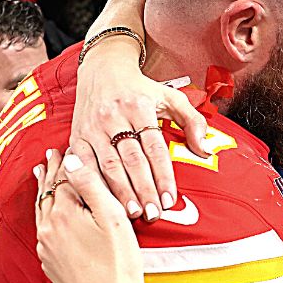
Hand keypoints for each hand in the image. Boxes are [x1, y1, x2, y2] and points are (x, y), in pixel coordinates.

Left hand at [34, 150, 149, 282]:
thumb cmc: (119, 264)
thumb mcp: (113, 217)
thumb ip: (91, 185)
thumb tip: (71, 159)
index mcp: (62, 213)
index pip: (64, 178)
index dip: (67, 160)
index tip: (66, 145)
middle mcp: (48, 229)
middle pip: (48, 193)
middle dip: (51, 172)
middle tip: (51, 154)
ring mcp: (47, 249)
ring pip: (42, 211)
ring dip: (44, 192)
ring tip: (42, 176)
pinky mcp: (51, 265)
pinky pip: (44, 231)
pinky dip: (46, 214)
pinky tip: (50, 214)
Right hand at [71, 34, 207, 221]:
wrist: (103, 68)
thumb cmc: (140, 89)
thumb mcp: (170, 97)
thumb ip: (192, 122)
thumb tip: (205, 149)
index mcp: (140, 107)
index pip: (154, 148)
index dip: (163, 176)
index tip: (170, 199)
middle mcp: (115, 116)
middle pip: (132, 160)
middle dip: (144, 190)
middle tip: (153, 214)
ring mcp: (93, 127)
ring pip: (108, 165)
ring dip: (121, 192)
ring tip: (133, 213)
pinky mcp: (77, 135)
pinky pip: (84, 164)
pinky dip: (93, 184)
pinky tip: (102, 201)